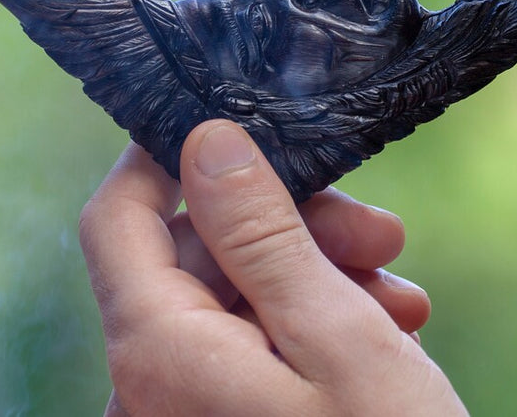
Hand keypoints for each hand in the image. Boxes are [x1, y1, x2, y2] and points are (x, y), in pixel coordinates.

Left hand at [80, 119, 467, 415]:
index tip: (239, 128)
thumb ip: (260, 233)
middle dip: (288, 227)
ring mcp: (186, 414)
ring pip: (233, 301)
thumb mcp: (335, 336)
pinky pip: (250, 352)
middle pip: (194, 257)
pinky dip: (312, 328)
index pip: (117, 219)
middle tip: (378, 233)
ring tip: (399, 291)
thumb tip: (204, 137)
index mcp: (157, 354)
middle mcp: (150, 388)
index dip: (164, 159)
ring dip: (317, 276)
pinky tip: (387, 329)